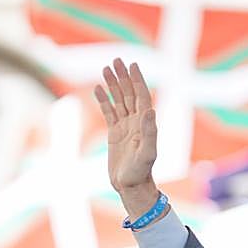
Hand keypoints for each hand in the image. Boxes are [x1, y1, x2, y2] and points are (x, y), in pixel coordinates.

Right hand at [96, 58, 159, 214]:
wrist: (130, 186)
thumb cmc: (140, 172)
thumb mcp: (147, 153)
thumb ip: (150, 131)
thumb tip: (149, 110)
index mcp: (145, 123)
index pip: (141, 96)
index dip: (137, 80)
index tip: (132, 65)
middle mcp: (136, 122)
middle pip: (129, 94)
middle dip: (123, 77)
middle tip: (116, 60)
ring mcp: (125, 127)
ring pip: (118, 100)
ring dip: (113, 85)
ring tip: (105, 69)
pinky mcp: (114, 134)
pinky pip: (108, 112)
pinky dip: (103, 100)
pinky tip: (97, 89)